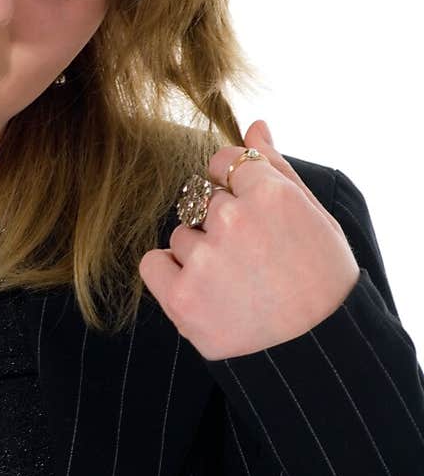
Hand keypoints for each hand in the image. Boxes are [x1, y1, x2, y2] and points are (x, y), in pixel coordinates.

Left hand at [138, 119, 361, 359]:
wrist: (319, 352)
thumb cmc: (323, 281)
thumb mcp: (315, 216)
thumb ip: (277, 167)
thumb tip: (254, 124)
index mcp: (269, 193)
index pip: (223, 161)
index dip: (235, 189)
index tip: (252, 218)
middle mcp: (233, 220)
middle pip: (202, 201)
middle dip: (220, 225)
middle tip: (253, 261)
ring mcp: (205, 259)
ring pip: (181, 235)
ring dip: (199, 255)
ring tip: (237, 284)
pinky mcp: (182, 298)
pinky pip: (153, 264)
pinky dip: (171, 278)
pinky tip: (205, 294)